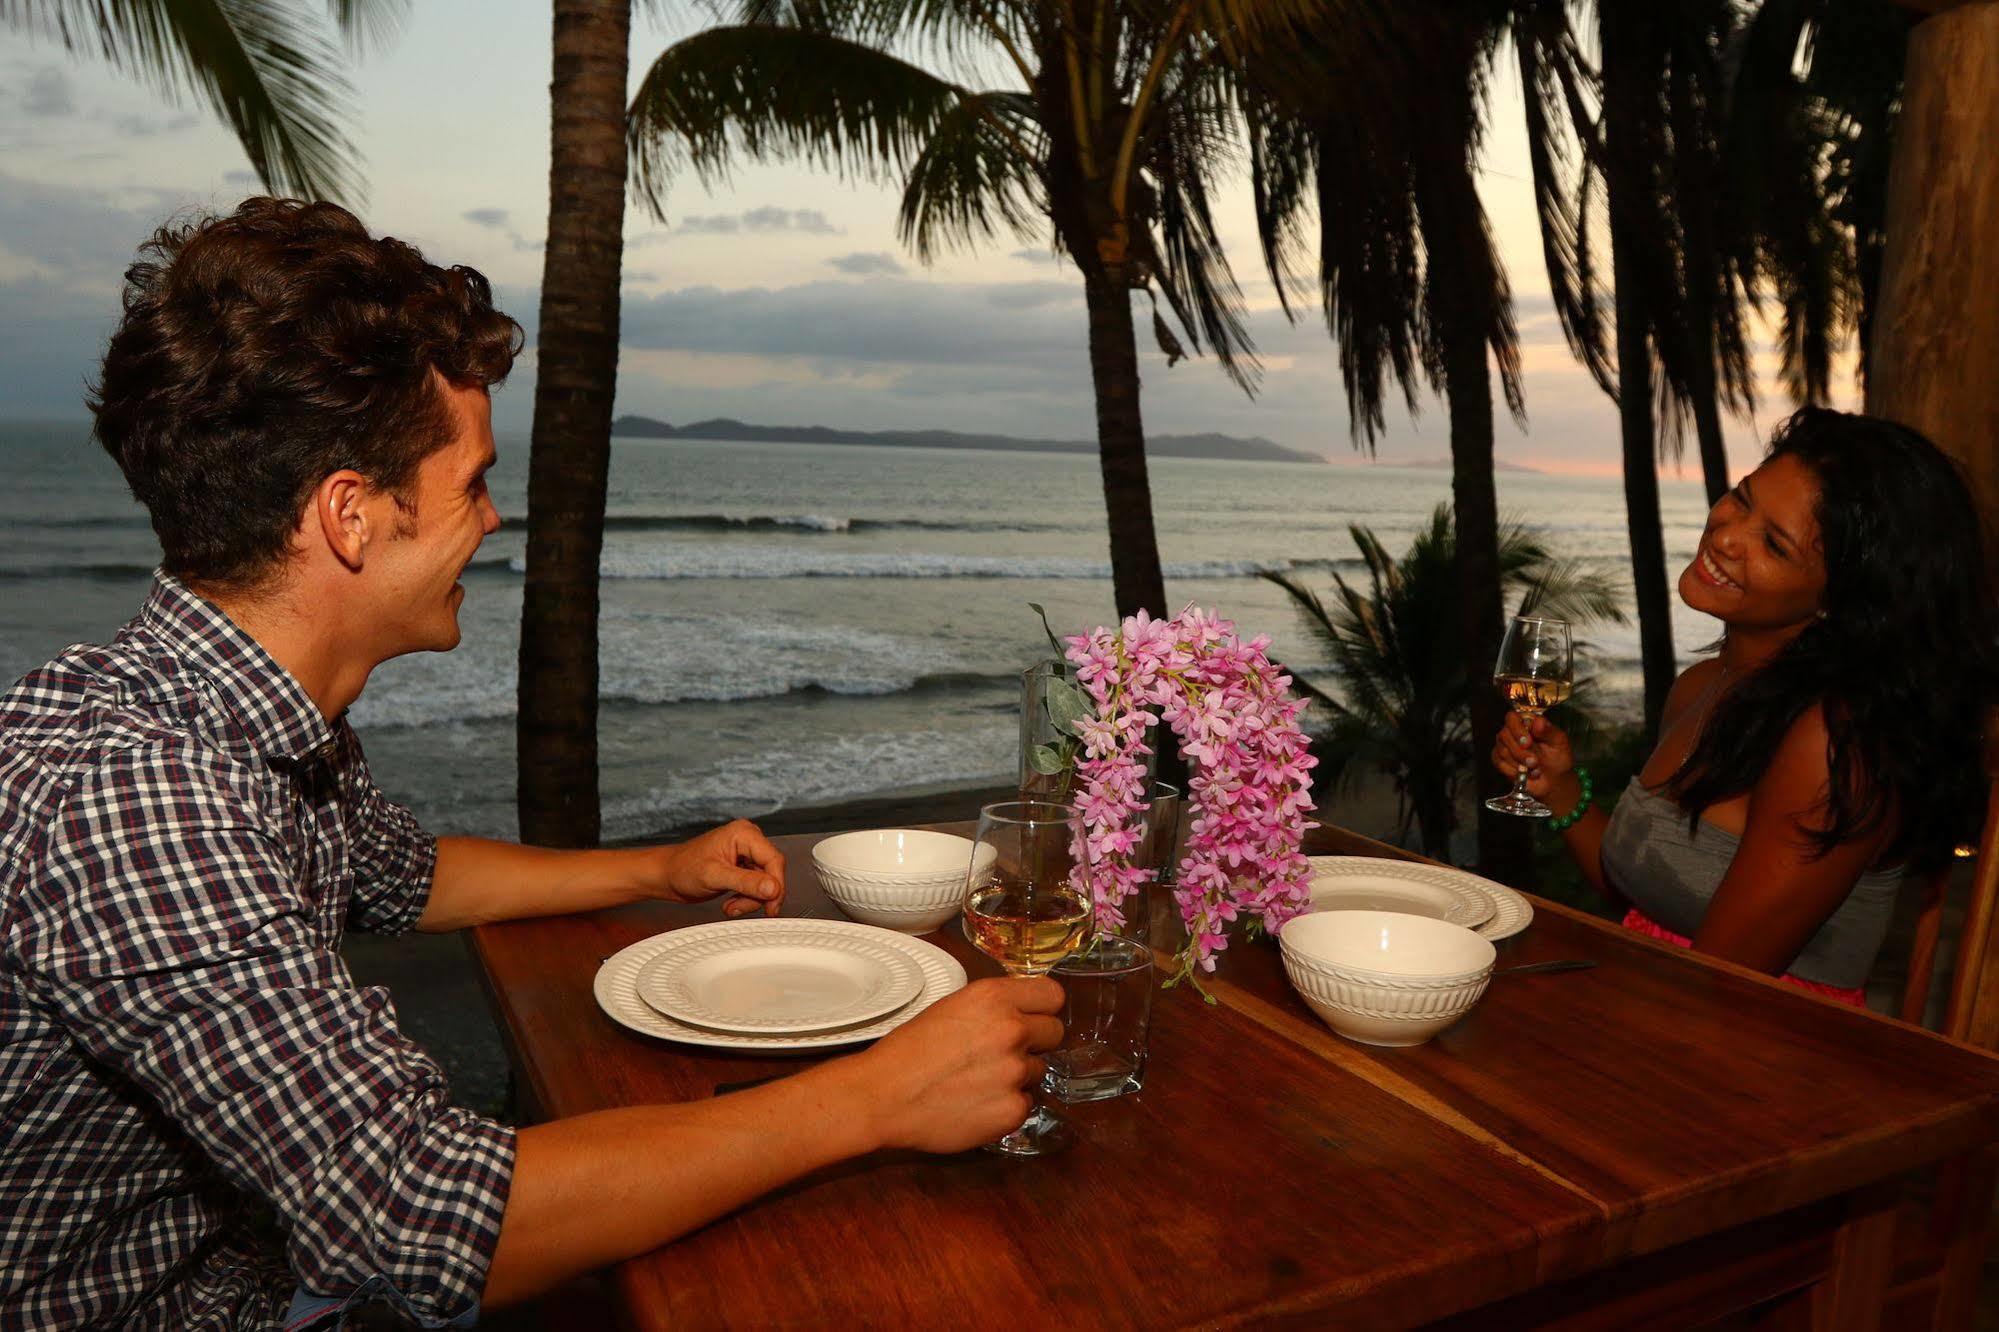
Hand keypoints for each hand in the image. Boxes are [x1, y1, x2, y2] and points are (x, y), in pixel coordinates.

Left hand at [652, 819, 785, 917]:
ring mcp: (746, 854)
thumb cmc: (682, 869)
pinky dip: (746, 899)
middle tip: (740, 908)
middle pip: (771, 873)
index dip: (776, 885)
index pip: (774, 860)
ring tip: (730, 907)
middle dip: (758, 895)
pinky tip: (731, 903)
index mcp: (744, 834)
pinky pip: (756, 887)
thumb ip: (746, 882)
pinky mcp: (743, 868)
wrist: (666, 876)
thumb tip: (773, 888)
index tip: (771, 905)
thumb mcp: (714, 876)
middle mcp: (748, 841)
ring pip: (765, 883)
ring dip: (750, 900)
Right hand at [842, 977, 1065, 1153]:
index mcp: (994, 997)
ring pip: (1038, 1071)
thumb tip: (1022, 1013)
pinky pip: (1025, 1104)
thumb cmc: (908, 1050)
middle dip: (1035, 1042)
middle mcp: (1012, 1030)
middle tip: (1003, 1053)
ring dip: (1017, 1076)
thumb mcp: (952, 1007)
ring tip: (979, 1081)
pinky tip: (976, 1104)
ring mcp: (1015, 1073)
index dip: (1042, 1008)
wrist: (883, 1096)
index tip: (1032, 1018)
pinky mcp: (1013, 1111)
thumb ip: (993, 1007)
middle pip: (1055, 1032)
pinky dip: (1006, 1106)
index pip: (1053, 995)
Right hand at [1490, 713, 1576, 805]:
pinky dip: (1513, 771)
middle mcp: (1512, 731)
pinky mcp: (1500, 760)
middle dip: (1520, 752)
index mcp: (1527, 722)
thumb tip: (1538, 721)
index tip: (1528, 742)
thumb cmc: (1558, 758)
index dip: (1517, 729)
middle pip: (1504, 735)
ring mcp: (1504, 746)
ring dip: (1519, 763)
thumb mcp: (1560, 743)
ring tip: (1535, 768)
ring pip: (1502, 751)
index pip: (1512, 717)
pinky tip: (1525, 773)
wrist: (1555, 780)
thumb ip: (1550, 731)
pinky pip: (1499, 763)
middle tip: (1535, 761)